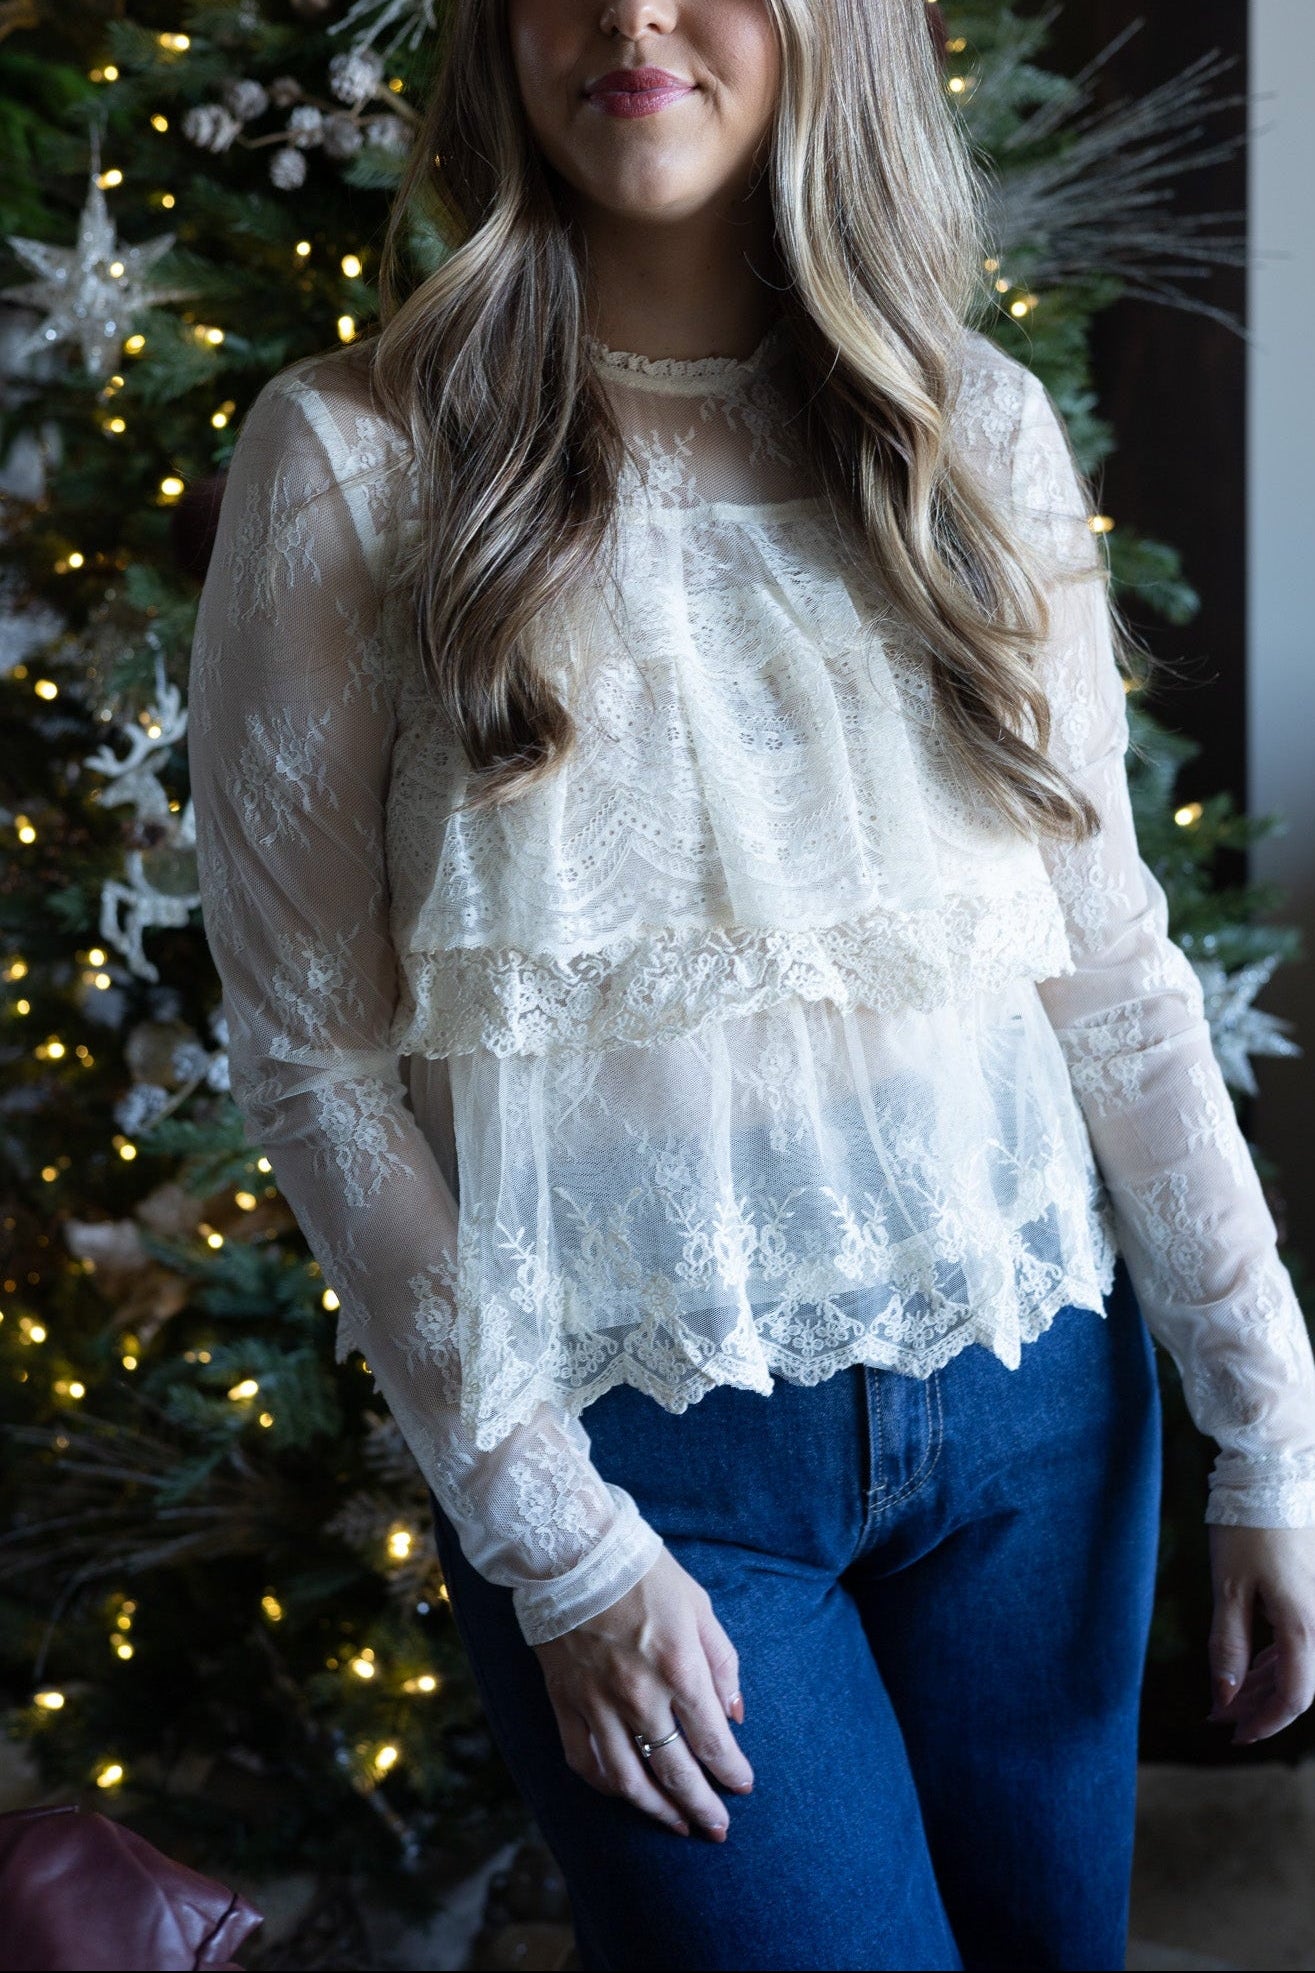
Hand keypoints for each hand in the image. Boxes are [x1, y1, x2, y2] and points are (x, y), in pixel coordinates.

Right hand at [533, 1548, 753, 1839]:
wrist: (573, 1552)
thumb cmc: (645, 1575)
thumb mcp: (699, 1607)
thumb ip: (722, 1663)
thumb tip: (734, 1714)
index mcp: (679, 1668)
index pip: (713, 1740)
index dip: (731, 1771)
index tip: (743, 1786)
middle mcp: (639, 1695)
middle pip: (674, 1771)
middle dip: (701, 1806)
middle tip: (717, 1829)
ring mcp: (597, 1703)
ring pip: (627, 1779)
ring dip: (655, 1810)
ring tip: (676, 1824)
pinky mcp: (564, 1701)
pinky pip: (583, 1759)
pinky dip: (605, 1785)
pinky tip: (623, 1793)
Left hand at [1207, 1525, 1314, 1743]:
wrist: (1273, 1475)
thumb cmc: (1247, 1528)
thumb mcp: (1227, 1587)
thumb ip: (1227, 1645)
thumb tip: (1225, 1695)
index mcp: (1303, 1625)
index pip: (1294, 1696)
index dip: (1265, 1722)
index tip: (1235, 1734)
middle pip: (1295, 1683)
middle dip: (1257, 1706)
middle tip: (1219, 1718)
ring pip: (1296, 1663)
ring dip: (1262, 1684)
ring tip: (1226, 1698)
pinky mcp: (1311, 1595)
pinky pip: (1297, 1640)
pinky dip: (1272, 1659)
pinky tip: (1248, 1669)